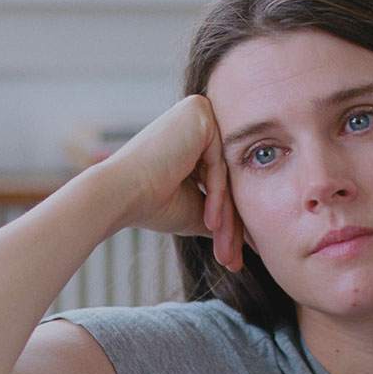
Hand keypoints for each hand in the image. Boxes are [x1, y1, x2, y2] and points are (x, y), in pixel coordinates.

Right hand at [101, 95, 243, 270]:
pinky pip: (219, 164)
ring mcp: (200, 112)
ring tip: (224, 252)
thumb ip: (223, 212)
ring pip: (227, 175)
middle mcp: (199, 120)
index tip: (233, 255)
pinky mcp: (199, 113)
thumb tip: (252, 238)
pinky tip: (210, 222)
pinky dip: (217, 197)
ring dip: (226, 219)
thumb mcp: (196, 210)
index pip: (223, 182)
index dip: (228, 221)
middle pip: (228, 179)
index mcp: (195, 139)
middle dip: (231, 226)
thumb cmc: (150, 203)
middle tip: (233, 260)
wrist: (120, 194)